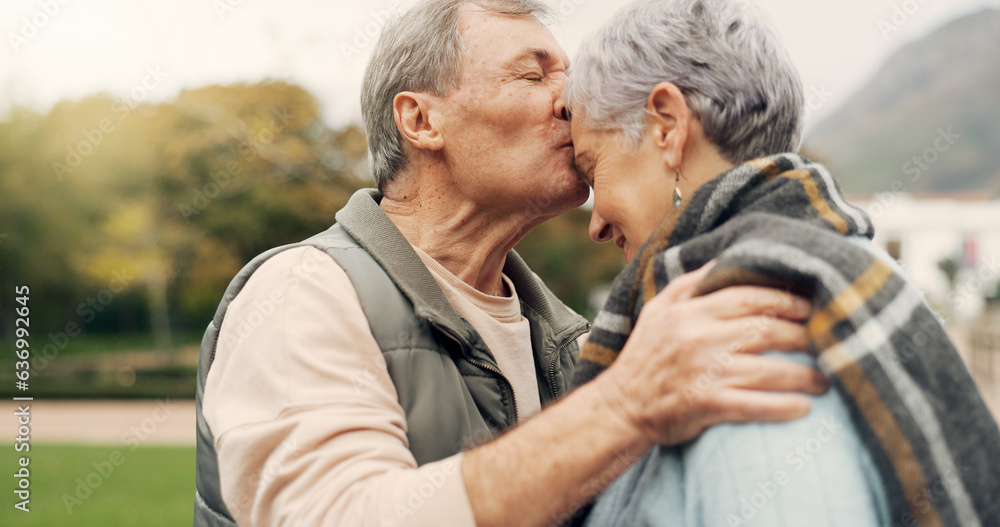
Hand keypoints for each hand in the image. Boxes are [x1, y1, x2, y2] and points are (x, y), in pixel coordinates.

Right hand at [593, 261, 826, 445]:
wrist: (621, 406)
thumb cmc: (645, 356)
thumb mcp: (659, 310)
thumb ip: (690, 283)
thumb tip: (725, 260)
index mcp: (690, 311)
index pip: (749, 296)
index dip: (786, 299)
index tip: (810, 306)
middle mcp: (699, 338)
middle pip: (766, 329)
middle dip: (803, 335)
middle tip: (827, 340)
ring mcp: (704, 372)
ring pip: (769, 369)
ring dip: (805, 375)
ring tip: (825, 378)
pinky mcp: (707, 405)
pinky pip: (756, 405)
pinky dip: (784, 406)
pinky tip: (804, 407)